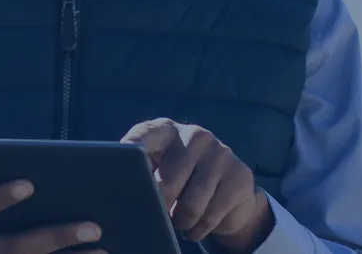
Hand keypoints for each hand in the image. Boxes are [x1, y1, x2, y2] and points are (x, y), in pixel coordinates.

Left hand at [121, 118, 273, 250]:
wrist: (231, 190)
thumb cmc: (182, 180)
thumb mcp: (160, 170)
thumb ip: (142, 173)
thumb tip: (122, 193)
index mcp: (166, 130)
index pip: (144, 136)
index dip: (131, 150)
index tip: (122, 163)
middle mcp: (194, 135)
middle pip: (167, 183)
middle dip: (160, 207)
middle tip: (159, 214)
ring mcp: (220, 153)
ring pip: (191, 206)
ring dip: (180, 223)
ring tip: (177, 222)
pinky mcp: (239, 175)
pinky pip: (210, 216)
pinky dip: (198, 230)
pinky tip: (195, 227)